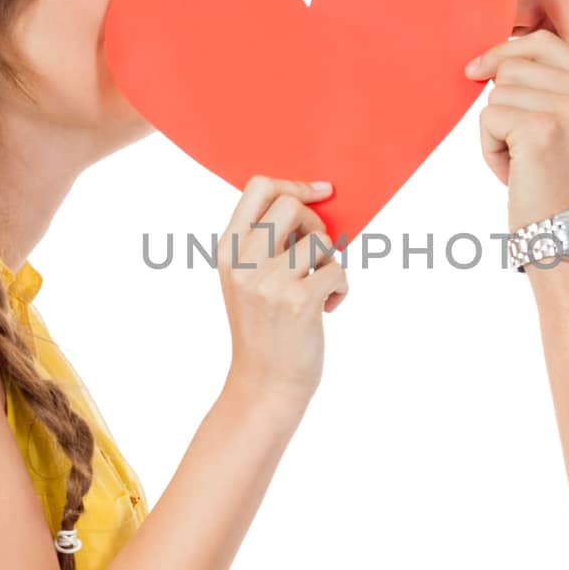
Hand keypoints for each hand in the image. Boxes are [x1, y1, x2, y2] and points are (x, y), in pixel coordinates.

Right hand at [217, 175, 349, 411]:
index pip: (258, 188)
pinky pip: (337, 270)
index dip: (293, 184)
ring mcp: (268, 282)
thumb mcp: (247, 280)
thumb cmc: (265, 328)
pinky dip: (341, 287)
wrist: (265, 385)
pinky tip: (328, 307)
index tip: (319, 193)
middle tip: (315, 254)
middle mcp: (243, 262)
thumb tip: (311, 200)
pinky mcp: (297, 301)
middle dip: (314, 223)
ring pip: (320, 239)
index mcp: (227, 250)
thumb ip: (266, 241)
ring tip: (320, 286)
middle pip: (291, 205)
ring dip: (330, 261)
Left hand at [466, 30, 568, 228]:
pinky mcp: (541, 129)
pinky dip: (489, 149)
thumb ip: (546, 87)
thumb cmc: (561, 186)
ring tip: (522, 164)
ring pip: (497, 93)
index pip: (542, 42)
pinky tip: (513, 174)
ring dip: (496, 132)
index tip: (477, 71)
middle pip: (513, 66)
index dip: (504, 53)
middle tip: (521, 148)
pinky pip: (488, 118)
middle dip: (502, 106)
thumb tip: (487, 61)